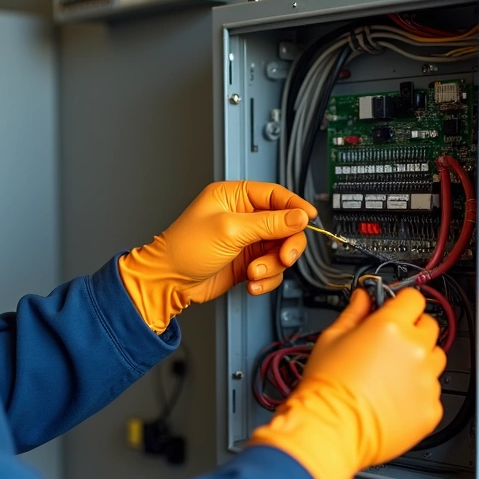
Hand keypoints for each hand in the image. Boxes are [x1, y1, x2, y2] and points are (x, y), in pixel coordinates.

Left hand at [118, 181, 316, 333]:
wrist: (169, 282)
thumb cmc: (185, 248)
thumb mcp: (230, 230)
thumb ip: (269, 223)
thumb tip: (299, 216)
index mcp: (235, 196)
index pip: (276, 195)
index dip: (296, 206)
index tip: (310, 218)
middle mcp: (243, 216)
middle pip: (285, 225)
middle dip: (287, 243)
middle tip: (284, 256)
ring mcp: (246, 240)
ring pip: (280, 250)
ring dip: (272, 265)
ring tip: (255, 273)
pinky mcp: (247, 262)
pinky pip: (272, 269)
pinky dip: (266, 279)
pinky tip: (251, 283)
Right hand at [249, 288, 445, 478]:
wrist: (331, 428)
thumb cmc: (327, 387)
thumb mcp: (331, 338)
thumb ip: (354, 313)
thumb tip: (363, 299)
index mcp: (391, 327)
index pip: (414, 299)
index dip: (403, 303)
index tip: (396, 310)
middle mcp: (415, 350)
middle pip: (430, 326)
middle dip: (412, 330)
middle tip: (389, 344)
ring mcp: (427, 380)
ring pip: (436, 359)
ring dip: (420, 360)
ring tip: (391, 374)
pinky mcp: (431, 408)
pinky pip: (432, 391)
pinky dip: (418, 392)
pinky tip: (393, 397)